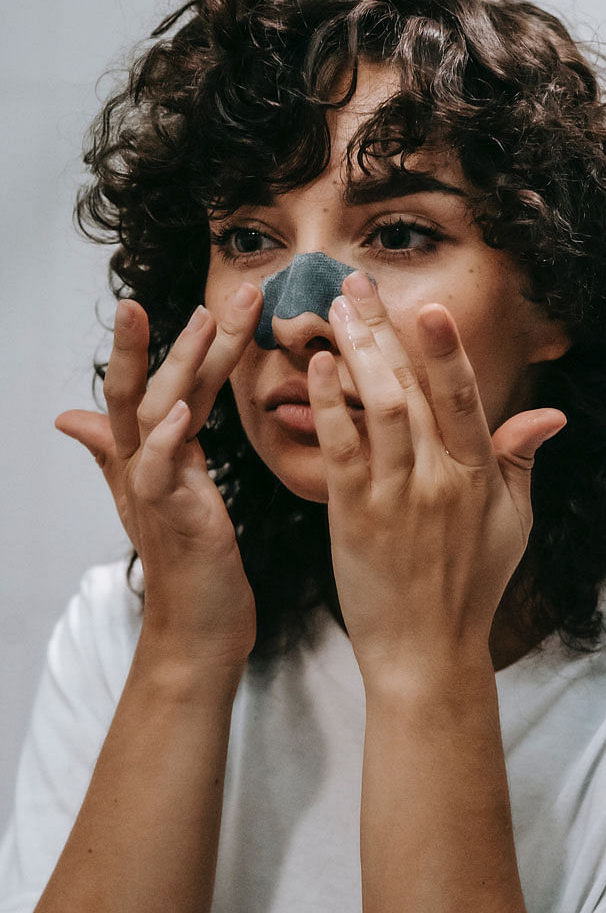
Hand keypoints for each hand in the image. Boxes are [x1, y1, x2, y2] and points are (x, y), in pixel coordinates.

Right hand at [56, 284, 262, 668]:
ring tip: (196, 321)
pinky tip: (180, 413)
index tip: (210, 300)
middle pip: (152, 388)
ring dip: (175, 367)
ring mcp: (155, 491)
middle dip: (180, 336)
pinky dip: (166, 442)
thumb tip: (70, 416)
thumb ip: (121, 453)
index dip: (184, 345)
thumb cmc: (188, 562)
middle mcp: (147, 466)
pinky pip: (160, 474)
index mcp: (157, 456)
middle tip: (220, 290)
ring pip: (153, 417)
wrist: (198, 630)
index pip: (164, 388)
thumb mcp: (158, 497)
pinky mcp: (170, 520)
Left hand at [307, 272, 564, 681]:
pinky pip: (341, 451)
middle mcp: (440, 478)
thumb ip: (523, 462)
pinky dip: (328, 406)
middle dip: (383, 330)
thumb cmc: (472, 585)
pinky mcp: (355, 515)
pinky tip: (315, 369)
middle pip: (412, 389)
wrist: (427, 650)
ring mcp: (396, 496)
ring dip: (356, 354)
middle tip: (356, 283)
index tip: (427, 306)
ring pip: (379, 409)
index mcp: (480, 476)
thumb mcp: (514, 524)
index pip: (464, 400)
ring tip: (334, 310)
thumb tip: (551, 413)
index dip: (446, 351)